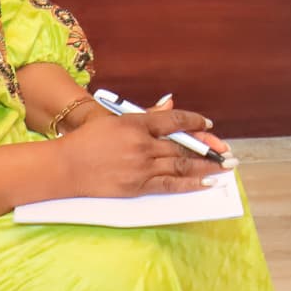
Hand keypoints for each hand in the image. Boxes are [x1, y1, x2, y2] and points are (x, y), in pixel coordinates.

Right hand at [54, 105, 225, 197]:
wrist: (64, 166)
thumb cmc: (86, 141)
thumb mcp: (114, 119)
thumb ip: (146, 115)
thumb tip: (169, 103)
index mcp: (135, 123)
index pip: (173, 120)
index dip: (194, 123)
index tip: (207, 125)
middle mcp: (142, 144)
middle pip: (182, 146)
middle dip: (207, 149)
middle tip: (226, 151)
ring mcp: (140, 167)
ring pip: (180, 165)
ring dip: (205, 166)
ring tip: (224, 167)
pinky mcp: (136, 186)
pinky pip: (169, 185)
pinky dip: (190, 184)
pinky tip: (206, 182)